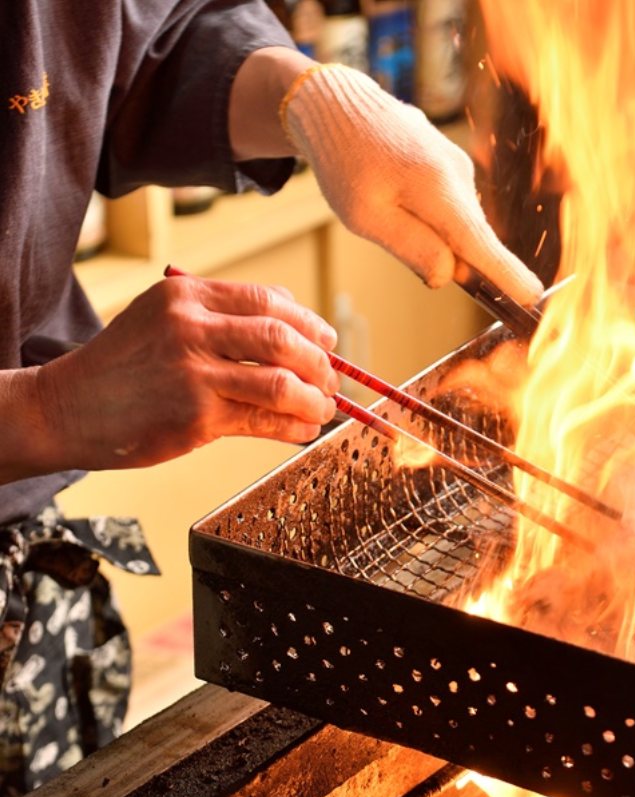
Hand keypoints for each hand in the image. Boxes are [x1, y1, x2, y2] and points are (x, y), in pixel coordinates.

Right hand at [32, 275, 338, 471]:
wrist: (68, 408)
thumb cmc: (125, 365)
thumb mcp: (163, 318)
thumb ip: (221, 317)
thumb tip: (295, 330)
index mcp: (187, 295)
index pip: (269, 300)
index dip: (309, 323)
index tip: (327, 341)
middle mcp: (191, 328)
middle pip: (282, 338)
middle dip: (319, 362)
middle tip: (331, 379)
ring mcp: (194, 373)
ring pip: (281, 382)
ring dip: (314, 398)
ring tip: (323, 408)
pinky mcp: (196, 417)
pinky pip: (264, 420)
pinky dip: (295, 426)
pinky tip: (304, 428)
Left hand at [282, 64, 543, 303]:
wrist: (336, 105)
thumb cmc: (344, 163)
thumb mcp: (365, 217)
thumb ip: (412, 248)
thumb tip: (449, 275)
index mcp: (437, 190)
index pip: (480, 244)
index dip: (507, 275)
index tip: (532, 297)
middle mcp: (458, 176)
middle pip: (467, 240)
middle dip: (443, 257)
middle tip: (391, 232)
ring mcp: (457, 167)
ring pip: (455, 224)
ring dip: (429, 233)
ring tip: (383, 203)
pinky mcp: (450, 164)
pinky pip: (448, 207)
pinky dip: (428, 216)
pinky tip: (394, 193)